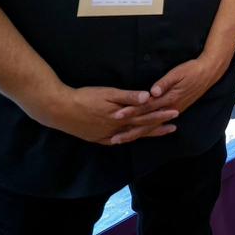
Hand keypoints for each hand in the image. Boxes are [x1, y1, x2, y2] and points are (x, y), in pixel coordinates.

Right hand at [39, 85, 177, 145]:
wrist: (60, 110)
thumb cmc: (85, 97)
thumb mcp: (108, 93)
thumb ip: (129, 96)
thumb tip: (149, 97)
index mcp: (121, 117)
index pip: (146, 116)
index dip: (161, 114)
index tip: (175, 112)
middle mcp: (116, 129)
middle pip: (141, 128)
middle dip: (158, 126)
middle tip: (174, 125)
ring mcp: (107, 135)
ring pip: (131, 136)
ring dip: (146, 134)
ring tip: (159, 132)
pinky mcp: (97, 138)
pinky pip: (117, 141)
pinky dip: (127, 140)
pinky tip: (132, 139)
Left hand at [114, 55, 225, 128]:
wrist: (208, 73)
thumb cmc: (191, 70)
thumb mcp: (178, 73)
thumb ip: (164, 83)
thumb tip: (152, 92)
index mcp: (169, 98)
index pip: (146, 107)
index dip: (131, 111)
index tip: (117, 115)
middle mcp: (170, 109)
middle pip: (147, 123)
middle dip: (130, 131)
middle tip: (114, 139)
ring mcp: (173, 111)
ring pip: (153, 127)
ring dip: (137, 134)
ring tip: (122, 140)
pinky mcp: (175, 111)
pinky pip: (158, 125)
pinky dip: (148, 132)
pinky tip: (140, 135)